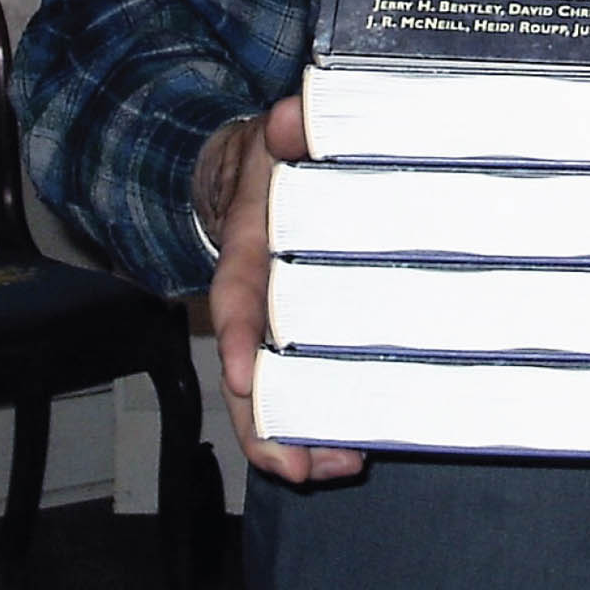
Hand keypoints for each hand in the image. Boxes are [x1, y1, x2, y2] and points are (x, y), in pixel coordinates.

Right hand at [199, 98, 367, 484]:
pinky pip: (305, 389)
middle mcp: (259, 299)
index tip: (246, 372)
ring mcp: (279, 327)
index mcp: (250, 250)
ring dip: (295, 438)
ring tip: (333, 470)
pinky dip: (321, 423)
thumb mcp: (282, 135)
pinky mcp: (310, 340)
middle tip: (299, 465)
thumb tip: (290, 118)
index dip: (240, 333)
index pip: (238, 293)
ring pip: (274, 394)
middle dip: (265, 423)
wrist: (268, 176)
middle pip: (248, 371)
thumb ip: (289, 126)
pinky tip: (351, 454)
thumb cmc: (281, 162)